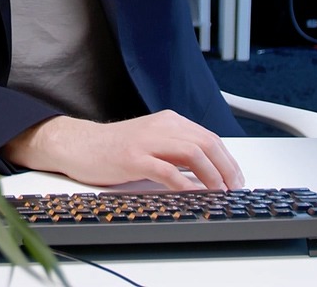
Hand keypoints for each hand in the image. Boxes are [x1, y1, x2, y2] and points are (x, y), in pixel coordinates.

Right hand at [0, 112, 243, 189]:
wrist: (80, 145)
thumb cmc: (115, 148)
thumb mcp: (152, 142)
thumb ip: (177, 151)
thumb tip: (207, 173)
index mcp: (169, 121)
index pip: (209, 138)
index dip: (228, 160)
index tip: (236, 179)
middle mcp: (161, 126)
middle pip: (207, 144)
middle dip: (226, 169)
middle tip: (233, 189)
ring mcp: (147, 141)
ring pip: (193, 153)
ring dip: (212, 176)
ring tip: (218, 193)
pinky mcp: (133, 158)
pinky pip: (167, 170)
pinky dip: (185, 183)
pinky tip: (193, 194)